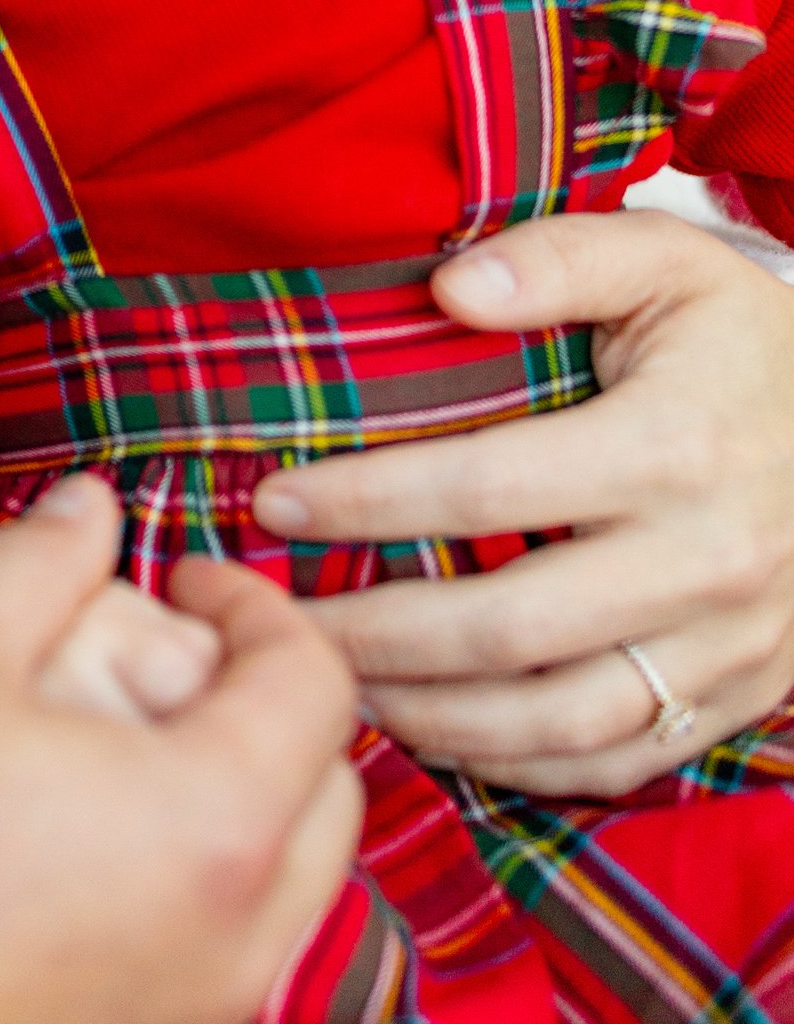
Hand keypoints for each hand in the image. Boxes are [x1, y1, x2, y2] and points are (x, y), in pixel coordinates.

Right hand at [0, 475, 361, 1023]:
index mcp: (216, 823)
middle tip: (152, 667)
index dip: (259, 606)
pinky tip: (70, 865)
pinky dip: (192, 898)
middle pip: (327, 796)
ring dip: (236, 808)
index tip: (182, 583)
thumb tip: (93, 508)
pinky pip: (220, 969)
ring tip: (109, 762)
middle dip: (264, 709)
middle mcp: (242, 943)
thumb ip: (38, 559)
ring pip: (283, 893)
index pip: (317, 686)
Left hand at [255, 209, 793, 794]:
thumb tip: (448, 286)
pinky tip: (441, 732)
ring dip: (434, 717)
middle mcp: (710, 561)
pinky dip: (520, 764)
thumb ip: (557, 258)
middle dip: (377, 634)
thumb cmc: (744, 339)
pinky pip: (617, 759)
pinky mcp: (738, 698)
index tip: (279, 502)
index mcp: (678, 446)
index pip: (489, 488)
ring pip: (559, 720)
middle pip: (510, 628)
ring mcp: (732, 646)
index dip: (371, 501)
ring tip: (342, 686)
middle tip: (284, 624)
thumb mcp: (667, 261)